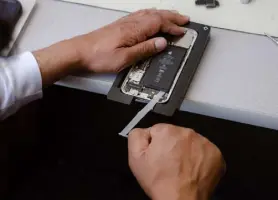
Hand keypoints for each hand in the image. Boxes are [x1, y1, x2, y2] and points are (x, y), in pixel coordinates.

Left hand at [33, 9, 188, 85]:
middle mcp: (130, 23)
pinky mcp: (120, 25)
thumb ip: (144, 50)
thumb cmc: (99, 57)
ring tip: (173, 16)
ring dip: (163, 14)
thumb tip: (162, 43)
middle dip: (172, 17)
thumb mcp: (124, 59)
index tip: (182, 31)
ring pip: (148, 14)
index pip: (159, 24)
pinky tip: (151, 16)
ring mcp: (125, 23)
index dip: (172, 27)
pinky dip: (151, 14)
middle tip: (184, 19)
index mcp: (134, 30)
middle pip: (156, 16)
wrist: (79, 51)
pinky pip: (140, 15)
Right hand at [128, 124, 224, 199]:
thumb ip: (136, 135)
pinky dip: (199, 158)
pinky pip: (204, 151)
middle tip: (168, 163)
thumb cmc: (159, 181)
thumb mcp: (135, 157)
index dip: (155, 144)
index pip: (158, 130)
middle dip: (171, 145)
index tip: (157, 156)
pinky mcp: (216, 154)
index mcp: (167, 131)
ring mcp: (204, 143)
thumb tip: (144, 131)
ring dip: (185, 151)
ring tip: (180, 168)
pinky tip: (192, 169)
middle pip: (175, 134)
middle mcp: (187, 133)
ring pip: (190, 142)